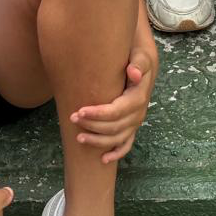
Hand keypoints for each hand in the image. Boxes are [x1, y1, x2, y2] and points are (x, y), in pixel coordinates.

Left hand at [69, 43, 156, 163]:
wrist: (142, 64)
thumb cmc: (137, 58)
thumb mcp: (140, 55)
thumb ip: (139, 63)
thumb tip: (134, 73)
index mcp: (138, 98)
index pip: (117, 111)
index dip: (98, 114)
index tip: (80, 111)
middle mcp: (138, 113)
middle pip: (114, 126)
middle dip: (92, 125)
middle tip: (73, 118)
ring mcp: (135, 122)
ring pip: (117, 138)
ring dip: (98, 141)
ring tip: (79, 138)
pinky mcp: (132, 126)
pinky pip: (126, 144)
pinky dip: (117, 153)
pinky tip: (103, 160)